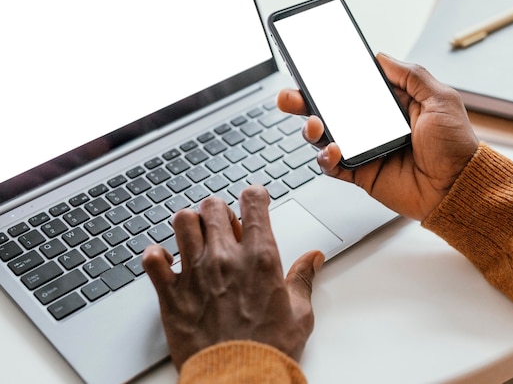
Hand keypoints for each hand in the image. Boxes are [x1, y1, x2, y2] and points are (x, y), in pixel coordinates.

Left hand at [142, 185, 324, 369]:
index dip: (254, 195)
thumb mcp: (299, 313)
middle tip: (225, 226)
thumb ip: (303, 278)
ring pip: (182, 222)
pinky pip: (152, 259)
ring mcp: (195, 273)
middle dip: (220, 209)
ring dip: (189, 225)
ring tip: (196, 238)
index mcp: (259, 258)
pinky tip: (168, 262)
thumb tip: (313, 259)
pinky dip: (156, 256)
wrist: (238, 379)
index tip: (254, 199)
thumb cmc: (268, 350)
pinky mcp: (172, 294)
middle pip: (213, 206)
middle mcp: (225, 258)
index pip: (253, 202)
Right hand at [277, 53, 477, 220]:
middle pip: (330, 110)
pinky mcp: (361, 173)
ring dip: (311, 128)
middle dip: (304, 101)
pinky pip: (333, 166)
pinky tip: (333, 149)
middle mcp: (373, 125)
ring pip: (325, 137)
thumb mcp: (440, 98)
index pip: (352, 87)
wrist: (458, 188)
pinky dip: (326, 157)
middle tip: (289, 96)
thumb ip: (410, 75)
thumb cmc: (455, 145)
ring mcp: (365, 149)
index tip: (310, 68)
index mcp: (390, 104)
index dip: (330, 79)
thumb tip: (381, 56)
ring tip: (313, 124)